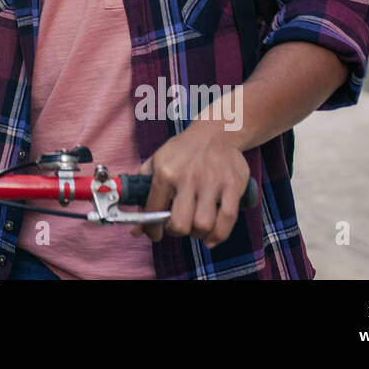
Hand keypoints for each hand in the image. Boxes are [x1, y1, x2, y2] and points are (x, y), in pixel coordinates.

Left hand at [128, 120, 250, 248]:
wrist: (216, 132)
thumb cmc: (182, 151)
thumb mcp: (155, 164)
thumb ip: (143, 197)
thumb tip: (135, 230)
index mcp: (165, 172)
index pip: (153, 211)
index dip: (152, 229)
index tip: (155, 234)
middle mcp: (187, 177)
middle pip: (180, 224)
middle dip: (176, 232)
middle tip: (177, 227)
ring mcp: (212, 182)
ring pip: (203, 225)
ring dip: (197, 234)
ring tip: (194, 227)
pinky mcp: (233, 185)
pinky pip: (228, 219)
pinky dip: (219, 235)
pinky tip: (211, 236)